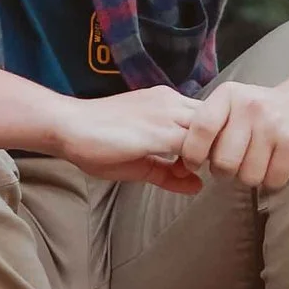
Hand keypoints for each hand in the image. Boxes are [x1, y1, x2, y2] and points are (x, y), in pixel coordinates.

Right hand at [50, 84, 209, 184]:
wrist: (67, 126)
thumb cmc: (96, 142)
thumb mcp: (139, 163)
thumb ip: (169, 173)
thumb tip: (197, 186)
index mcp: (168, 103)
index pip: (211, 116)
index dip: (216, 141)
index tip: (210, 163)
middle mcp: (171, 102)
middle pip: (219, 119)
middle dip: (221, 145)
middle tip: (216, 170)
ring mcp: (166, 113)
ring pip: (211, 128)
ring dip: (212, 152)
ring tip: (202, 172)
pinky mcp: (157, 130)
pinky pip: (194, 142)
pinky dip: (199, 159)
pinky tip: (188, 172)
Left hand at [172, 71, 288, 190]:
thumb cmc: (262, 110)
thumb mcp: (233, 106)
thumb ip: (210, 126)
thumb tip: (183, 160)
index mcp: (228, 96)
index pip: (200, 129)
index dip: (193, 153)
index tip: (195, 163)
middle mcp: (249, 107)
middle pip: (224, 162)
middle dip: (226, 172)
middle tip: (235, 165)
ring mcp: (273, 124)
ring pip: (248, 176)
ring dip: (251, 177)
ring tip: (258, 162)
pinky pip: (273, 180)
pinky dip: (272, 181)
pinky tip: (276, 165)